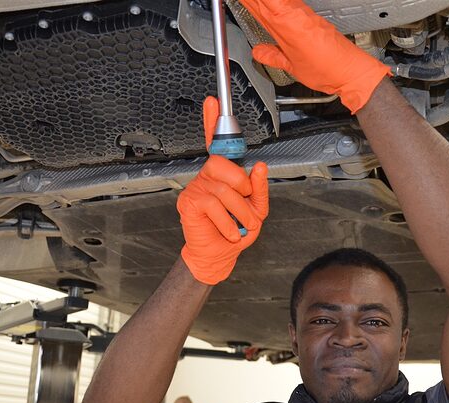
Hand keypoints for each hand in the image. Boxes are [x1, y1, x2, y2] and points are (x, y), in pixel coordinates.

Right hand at [177, 97, 268, 284]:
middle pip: (222, 163)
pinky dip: (227, 223)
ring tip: (240, 226)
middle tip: (244, 204)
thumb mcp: (257, 210)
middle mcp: (207, 176)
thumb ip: (259, 189)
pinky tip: (228, 232)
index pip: (217, 143)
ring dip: (240, 212)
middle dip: (241, 186)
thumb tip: (259, 166)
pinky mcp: (188, 203)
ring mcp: (195, 188)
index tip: (212, 101)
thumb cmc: (236, 231)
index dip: (213, 121)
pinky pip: (213, 205)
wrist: (219, 255)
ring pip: (223, 189)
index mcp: (223, 174)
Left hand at [239, 0, 390, 112]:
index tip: (242, 0)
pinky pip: (278, 6)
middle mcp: (290, 22)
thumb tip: (258, 52)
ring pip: (268, 2)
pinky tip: (260, 0)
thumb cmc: (328, 69)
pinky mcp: (300, 23)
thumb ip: (273, 56)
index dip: (250, 2)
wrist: (349, 73)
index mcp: (287, 28)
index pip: (261, 9)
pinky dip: (269, 2)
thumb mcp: (292, 66)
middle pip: (262, 3)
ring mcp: (295, 21)